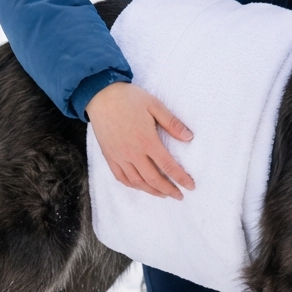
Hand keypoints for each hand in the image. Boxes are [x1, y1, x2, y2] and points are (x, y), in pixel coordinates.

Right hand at [85, 82, 194, 198]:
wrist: (100, 95)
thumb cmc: (129, 98)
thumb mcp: (154, 105)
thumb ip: (172, 123)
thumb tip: (189, 137)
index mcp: (147, 140)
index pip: (168, 166)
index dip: (181, 178)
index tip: (190, 186)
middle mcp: (133, 153)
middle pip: (154, 179)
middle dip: (169, 190)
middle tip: (180, 196)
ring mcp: (119, 156)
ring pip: (137, 182)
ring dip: (152, 191)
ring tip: (164, 194)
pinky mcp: (109, 156)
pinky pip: (121, 178)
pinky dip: (133, 186)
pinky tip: (141, 187)